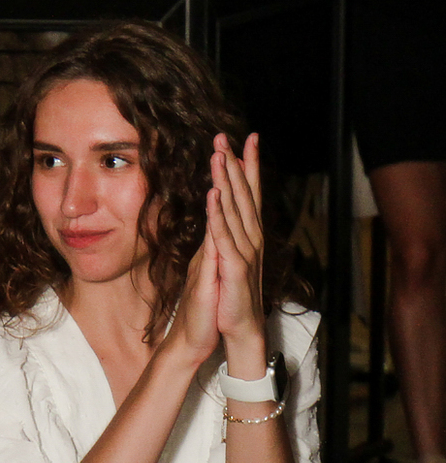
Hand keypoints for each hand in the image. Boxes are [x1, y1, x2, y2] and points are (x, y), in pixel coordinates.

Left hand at [209, 133, 266, 349]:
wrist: (237, 326)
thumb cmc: (230, 293)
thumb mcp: (225, 257)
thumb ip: (224, 234)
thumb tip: (221, 211)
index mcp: (247, 234)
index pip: (248, 193)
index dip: (247, 166)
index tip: (243, 139)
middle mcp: (250, 237)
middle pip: (243, 193)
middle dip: (234, 163)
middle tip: (224, 136)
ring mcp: (244, 250)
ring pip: (234, 208)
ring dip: (227, 181)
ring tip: (219, 155)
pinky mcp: (234, 266)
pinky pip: (224, 235)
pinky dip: (218, 214)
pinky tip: (213, 194)